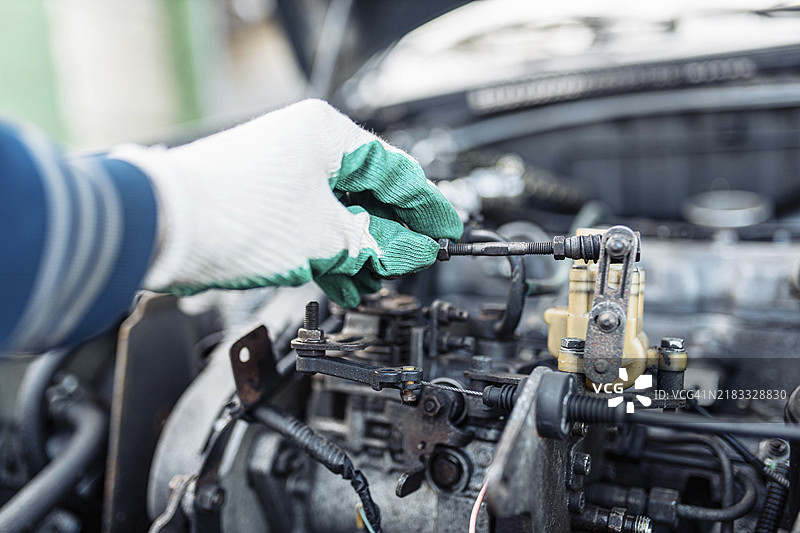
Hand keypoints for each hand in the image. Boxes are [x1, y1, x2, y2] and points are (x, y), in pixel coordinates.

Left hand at [112, 99, 461, 306]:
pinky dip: (331, 256)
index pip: (396, 170)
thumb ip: (377, 245)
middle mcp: (305, 149)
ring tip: (374, 281)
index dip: (428, 206)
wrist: (159, 231)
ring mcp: (284, 178)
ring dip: (360, 252)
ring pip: (341, 216)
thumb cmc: (233, 213)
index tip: (450, 230)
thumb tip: (415, 251)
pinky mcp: (266, 207)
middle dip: (392, 235)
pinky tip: (343, 283)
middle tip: (414, 262)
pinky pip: (314, 230)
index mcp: (326, 135)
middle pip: (369, 194)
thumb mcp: (324, 235)